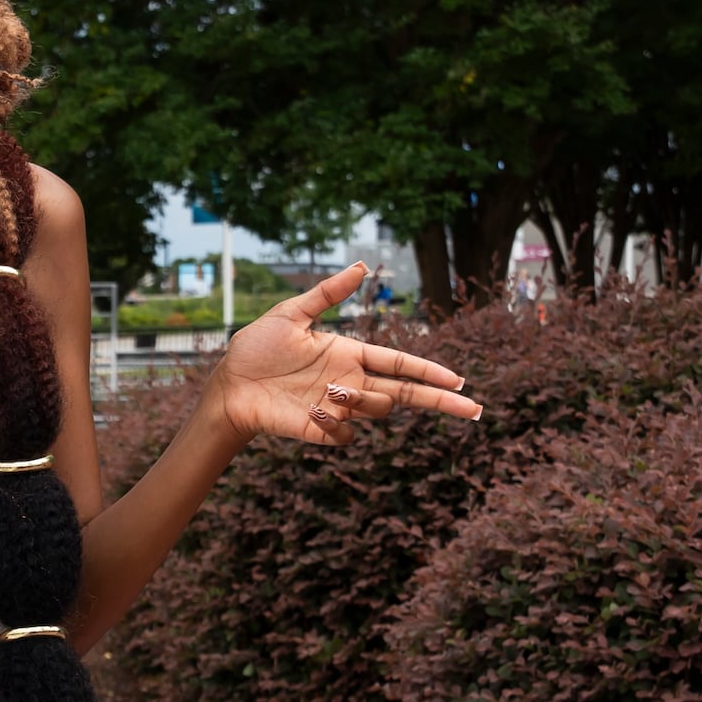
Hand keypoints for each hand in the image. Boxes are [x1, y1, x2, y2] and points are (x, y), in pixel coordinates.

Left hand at [210, 261, 483, 446]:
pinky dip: (333, 424)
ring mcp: (339, 408)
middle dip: (440, 401)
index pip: (401, 364)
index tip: (457, 379)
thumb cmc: (257, 348)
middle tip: (472, 409)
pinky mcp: (321, 430)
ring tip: (329, 391)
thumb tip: (361, 267)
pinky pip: (345, 434)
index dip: (429, 371)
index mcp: (351, 355)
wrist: (229, 385)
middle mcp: (352, 382)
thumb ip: (327, 293)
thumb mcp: (291, 314)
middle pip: (407, 394)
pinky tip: (310, 411)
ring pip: (377, 410)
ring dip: (362, 401)